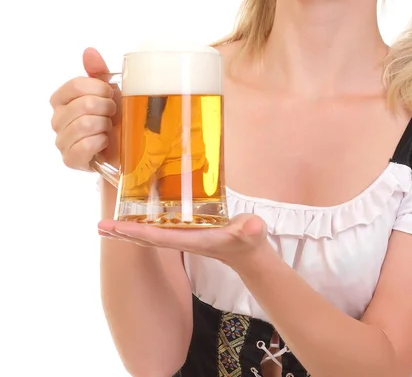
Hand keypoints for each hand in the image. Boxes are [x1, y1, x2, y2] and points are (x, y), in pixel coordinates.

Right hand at [50, 48, 120, 170]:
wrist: (125, 147)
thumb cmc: (115, 117)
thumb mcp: (110, 91)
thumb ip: (98, 72)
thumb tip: (89, 51)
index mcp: (62, 99)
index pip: (76, 85)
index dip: (100, 88)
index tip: (111, 94)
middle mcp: (57, 119)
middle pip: (84, 105)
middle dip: (107, 108)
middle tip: (113, 114)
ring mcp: (61, 141)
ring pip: (85, 125)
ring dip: (105, 126)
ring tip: (108, 128)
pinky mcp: (70, 160)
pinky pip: (85, 146)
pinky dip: (101, 142)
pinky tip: (105, 141)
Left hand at [97, 213, 269, 269]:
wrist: (249, 254)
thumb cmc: (249, 240)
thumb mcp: (252, 232)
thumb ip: (251, 230)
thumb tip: (251, 227)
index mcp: (193, 239)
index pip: (160, 236)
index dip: (138, 231)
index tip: (117, 226)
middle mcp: (183, 240)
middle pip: (146, 238)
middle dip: (123, 233)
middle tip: (99, 226)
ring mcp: (182, 238)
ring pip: (149, 235)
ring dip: (127, 230)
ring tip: (106, 225)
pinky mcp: (185, 233)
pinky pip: (158, 229)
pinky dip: (142, 225)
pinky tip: (135, 217)